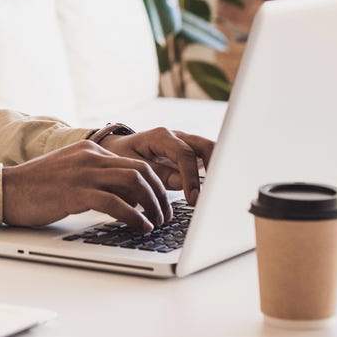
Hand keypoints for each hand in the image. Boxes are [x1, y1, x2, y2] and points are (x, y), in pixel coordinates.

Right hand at [2, 140, 171, 231]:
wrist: (6, 190)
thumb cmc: (36, 188)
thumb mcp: (70, 172)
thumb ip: (95, 177)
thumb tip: (124, 196)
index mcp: (90, 151)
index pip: (135, 162)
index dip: (154, 184)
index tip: (161, 203)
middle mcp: (90, 157)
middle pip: (141, 171)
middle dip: (160, 195)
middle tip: (166, 215)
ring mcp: (83, 173)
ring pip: (134, 183)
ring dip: (152, 206)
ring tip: (157, 223)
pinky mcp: (75, 192)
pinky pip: (115, 202)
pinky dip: (134, 216)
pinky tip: (141, 227)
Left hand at [97, 127, 213, 205]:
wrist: (118, 148)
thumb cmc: (122, 156)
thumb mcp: (132, 165)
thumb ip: (156, 173)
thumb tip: (181, 183)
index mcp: (161, 137)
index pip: (184, 154)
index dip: (190, 177)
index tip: (192, 199)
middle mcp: (177, 136)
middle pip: (206, 146)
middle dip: (214, 168)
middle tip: (213, 194)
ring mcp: (186, 143)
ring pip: (211, 150)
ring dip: (217, 170)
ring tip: (217, 194)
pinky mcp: (190, 153)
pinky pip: (207, 159)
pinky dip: (213, 172)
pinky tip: (213, 192)